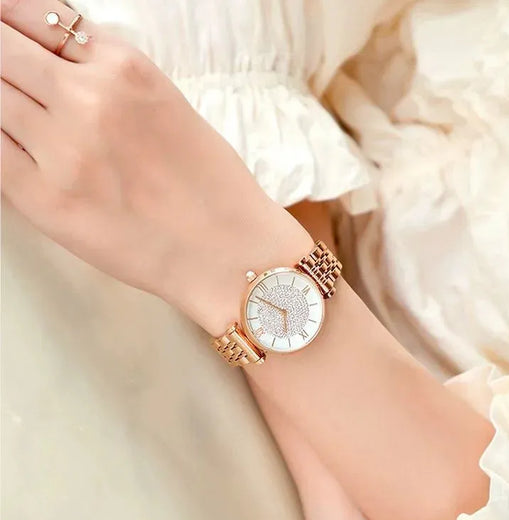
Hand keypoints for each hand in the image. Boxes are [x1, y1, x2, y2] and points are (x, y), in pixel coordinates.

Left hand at [0, 0, 311, 334]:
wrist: (230, 251)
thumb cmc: (213, 188)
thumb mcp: (169, 108)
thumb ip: (109, 81)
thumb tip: (59, 71)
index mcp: (127, 68)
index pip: (39, 17)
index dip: (10, 23)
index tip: (8, 38)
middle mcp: (89, 99)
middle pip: (2, 52)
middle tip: (6, 77)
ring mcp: (62, 150)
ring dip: (1, 105)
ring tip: (25, 123)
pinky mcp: (45, 200)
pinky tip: (15, 149)